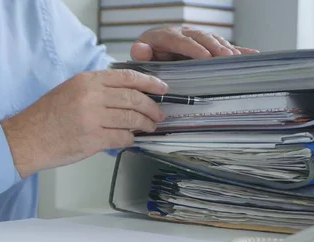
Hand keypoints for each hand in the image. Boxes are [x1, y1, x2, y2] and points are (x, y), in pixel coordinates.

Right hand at [0, 69, 167, 177]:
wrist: (27, 139)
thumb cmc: (44, 117)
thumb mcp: (68, 90)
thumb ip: (95, 88)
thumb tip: (124, 93)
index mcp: (86, 81)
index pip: (127, 77)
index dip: (149, 82)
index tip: (161, 88)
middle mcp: (91, 97)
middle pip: (133, 99)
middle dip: (151, 107)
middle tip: (159, 113)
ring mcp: (93, 119)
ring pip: (131, 119)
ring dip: (145, 124)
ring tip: (150, 127)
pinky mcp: (93, 140)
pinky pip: (122, 138)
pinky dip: (130, 139)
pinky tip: (131, 139)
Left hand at [131, 25, 258, 60]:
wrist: (151, 49)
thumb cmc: (146, 55)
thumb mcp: (140, 54)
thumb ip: (140, 53)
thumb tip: (140, 49)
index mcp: (165, 36)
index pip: (180, 41)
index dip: (192, 48)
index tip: (204, 56)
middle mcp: (183, 33)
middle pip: (200, 38)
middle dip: (213, 46)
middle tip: (225, 56)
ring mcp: (196, 38)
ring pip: (212, 39)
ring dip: (225, 48)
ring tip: (235, 57)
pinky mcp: (205, 44)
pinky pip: (222, 45)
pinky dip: (237, 49)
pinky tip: (252, 53)